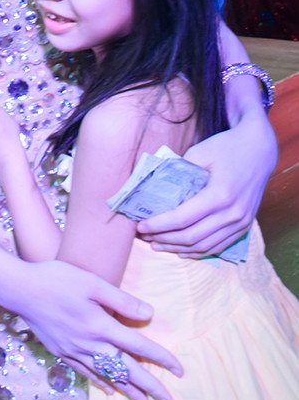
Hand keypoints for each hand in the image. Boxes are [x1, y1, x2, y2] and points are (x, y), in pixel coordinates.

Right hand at [0, 258, 180, 399]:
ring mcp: (74, 351)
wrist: (19, 289)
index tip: (179, 370)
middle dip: (150, 388)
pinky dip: (101, 383)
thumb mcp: (91, 282)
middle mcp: (89, 344)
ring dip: (128, 392)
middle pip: (126, 370)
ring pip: (107, 377)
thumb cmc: (55, 278)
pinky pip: (86, 373)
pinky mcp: (61, 352)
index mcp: (100, 325)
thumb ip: (120, 299)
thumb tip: (149, 312)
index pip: (138, 346)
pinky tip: (109, 390)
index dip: (161, 358)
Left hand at [137, 120, 276, 256]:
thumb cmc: (226, 147)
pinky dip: (198, 251)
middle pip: (191, 236)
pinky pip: (218, 246)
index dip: (159, 225)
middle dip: (164, 239)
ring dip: (177, 248)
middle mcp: (232, 213)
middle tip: (143, 235)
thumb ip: (180, 172)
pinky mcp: (244, 226)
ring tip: (156, 244)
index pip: (183, 218)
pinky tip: (180, 250)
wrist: (259, 150)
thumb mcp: (200, 152)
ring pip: (204, 246)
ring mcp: (240, 222)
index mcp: (220, 194)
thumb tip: (155, 189)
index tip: (140, 226)